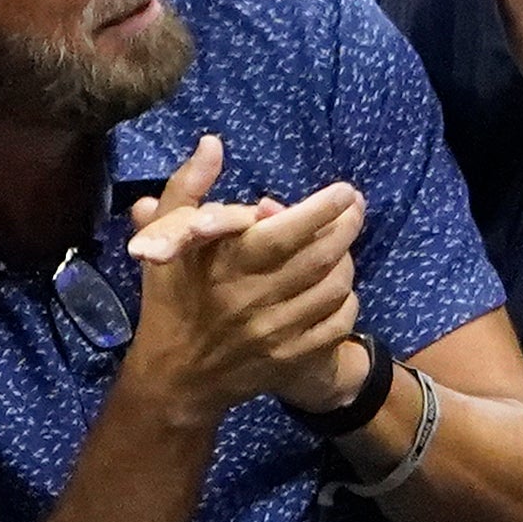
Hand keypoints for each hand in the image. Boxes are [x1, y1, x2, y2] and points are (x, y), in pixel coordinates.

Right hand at [121, 137, 367, 418]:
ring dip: (347, 260)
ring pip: (335, 287)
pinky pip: (338, 323)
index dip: (322, 208)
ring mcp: (276, 332)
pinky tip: (338, 286)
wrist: (175, 378)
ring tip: (344, 243)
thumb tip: (212, 144)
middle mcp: (254, 298)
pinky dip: (346, 299)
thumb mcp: (167, 243)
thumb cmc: (172, 300)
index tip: (343, 191)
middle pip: (321, 256)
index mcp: (225, 265)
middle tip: (355, 207)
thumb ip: (188, 189)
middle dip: (347, 226)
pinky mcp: (291, 358)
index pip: (286, 231)